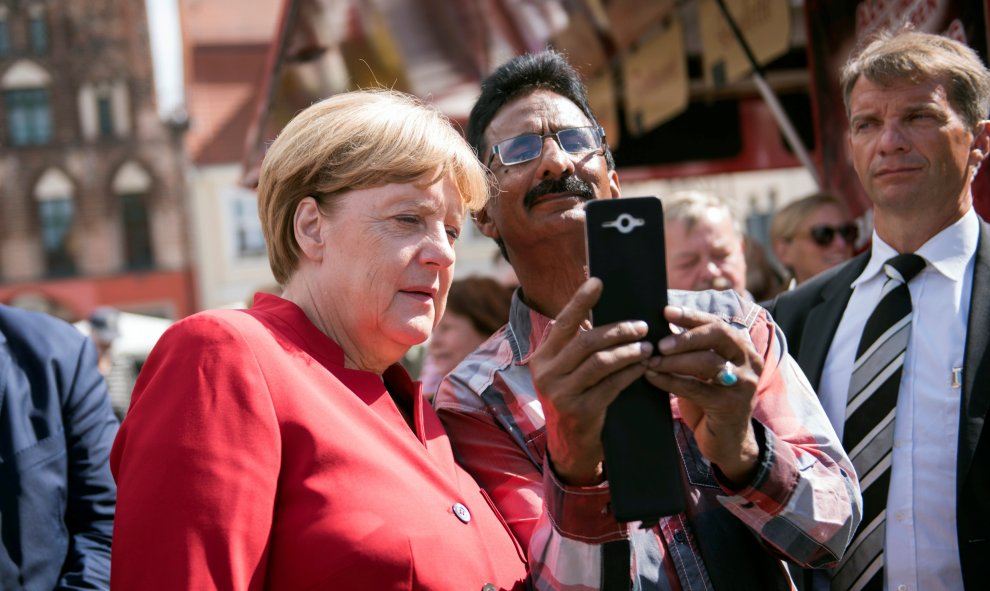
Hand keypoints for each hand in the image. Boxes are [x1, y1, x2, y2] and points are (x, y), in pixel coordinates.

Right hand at [530, 278, 653, 485]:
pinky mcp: (580, 411)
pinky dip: (631, 372)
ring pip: (600, 362)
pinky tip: (644, 366)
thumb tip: (604, 311)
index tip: (598, 281)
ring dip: (628, 350)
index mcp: (542, 358)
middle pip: (586, 341)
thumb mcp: (565, 372)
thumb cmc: (574, 399)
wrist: (569, 447)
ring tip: (647, 344)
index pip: (562, 323)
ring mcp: (561, 393)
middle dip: (617, 329)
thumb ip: (576, 348)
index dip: (580, 300)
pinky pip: (612, 385)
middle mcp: (546, 373)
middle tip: (642, 324)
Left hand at [644, 306, 762, 485]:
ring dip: (674, 360)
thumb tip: (661, 324)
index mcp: (743, 348)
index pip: (717, 323)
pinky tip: (652, 377)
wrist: (728, 442)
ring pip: (708, 362)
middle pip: (719, 335)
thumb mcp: (703, 371)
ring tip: (651, 360)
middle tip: (659, 343)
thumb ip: (692, 349)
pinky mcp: (731, 406)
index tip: (666, 311)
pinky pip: (696, 388)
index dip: (691, 316)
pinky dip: (670, 381)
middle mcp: (749, 361)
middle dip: (686, 336)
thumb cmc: (710, 400)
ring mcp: (743, 384)